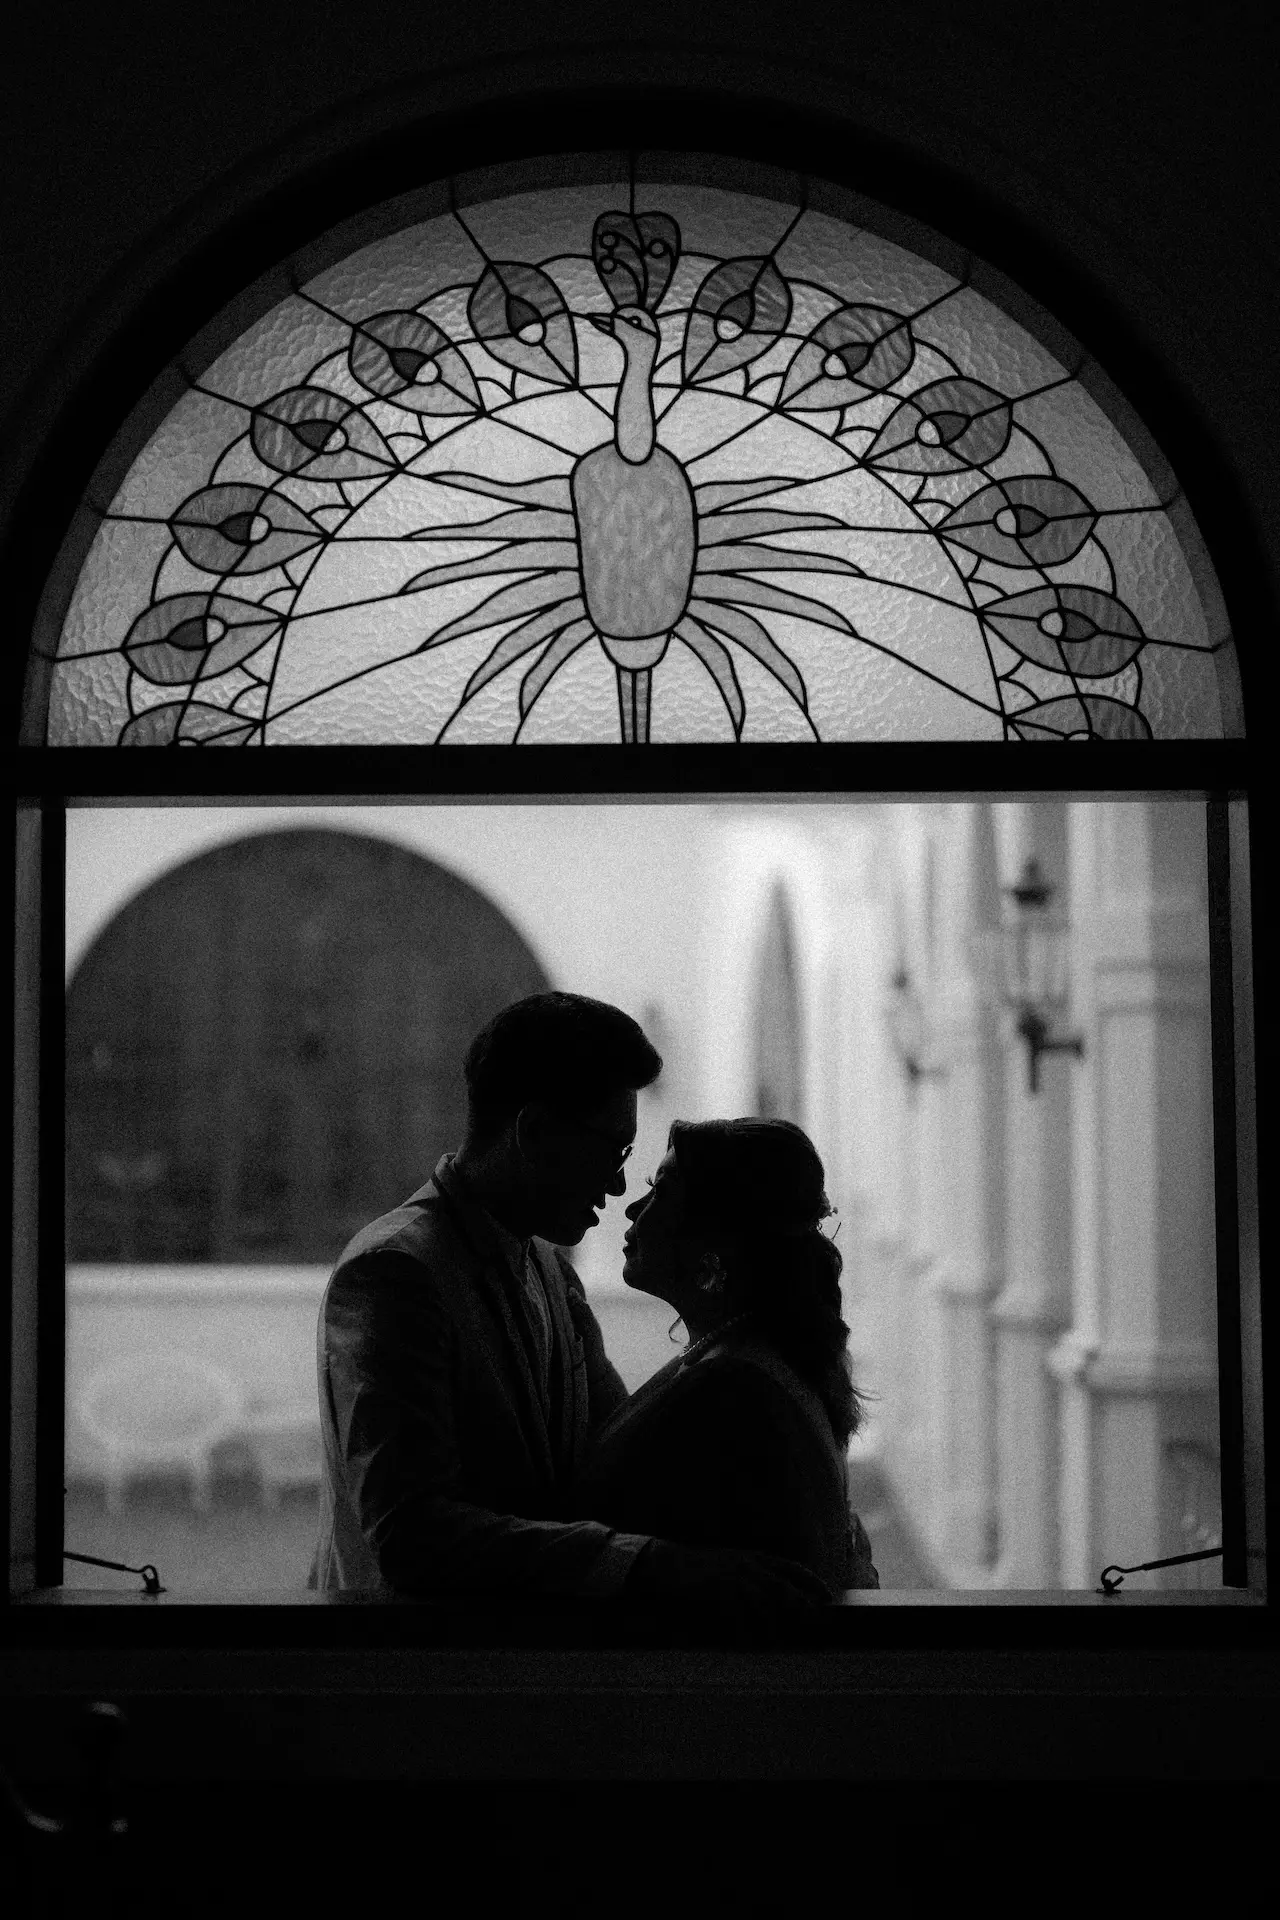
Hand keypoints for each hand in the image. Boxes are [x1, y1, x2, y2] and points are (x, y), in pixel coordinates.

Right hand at [624, 1538, 833, 1621]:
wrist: (668, 1563)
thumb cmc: (702, 1568)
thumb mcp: (734, 1565)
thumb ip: (756, 1578)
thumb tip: (780, 1598)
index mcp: (754, 1557)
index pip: (792, 1568)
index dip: (811, 1581)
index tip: (828, 1596)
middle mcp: (748, 1564)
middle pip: (782, 1586)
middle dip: (801, 1605)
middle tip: (815, 1621)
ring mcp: (732, 1576)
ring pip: (763, 1602)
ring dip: (774, 1623)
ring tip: (781, 1642)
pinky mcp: (716, 1589)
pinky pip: (737, 1615)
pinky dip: (744, 1631)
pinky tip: (749, 1644)